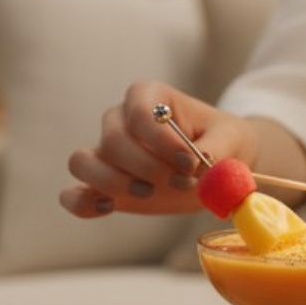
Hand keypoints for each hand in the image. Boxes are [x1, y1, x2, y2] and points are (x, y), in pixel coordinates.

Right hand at [60, 81, 259, 219]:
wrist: (218, 166)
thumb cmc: (224, 142)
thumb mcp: (232, 140)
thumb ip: (218, 149)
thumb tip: (202, 162)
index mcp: (150, 97)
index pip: (140, 111)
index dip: (161, 140)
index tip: (189, 162)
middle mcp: (120, 120)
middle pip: (112, 140)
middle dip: (146, 166)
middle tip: (182, 182)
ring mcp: (107, 153)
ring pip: (82, 162)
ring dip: (113, 181)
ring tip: (149, 193)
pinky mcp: (103, 186)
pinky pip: (73, 194)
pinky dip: (83, 203)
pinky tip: (109, 207)